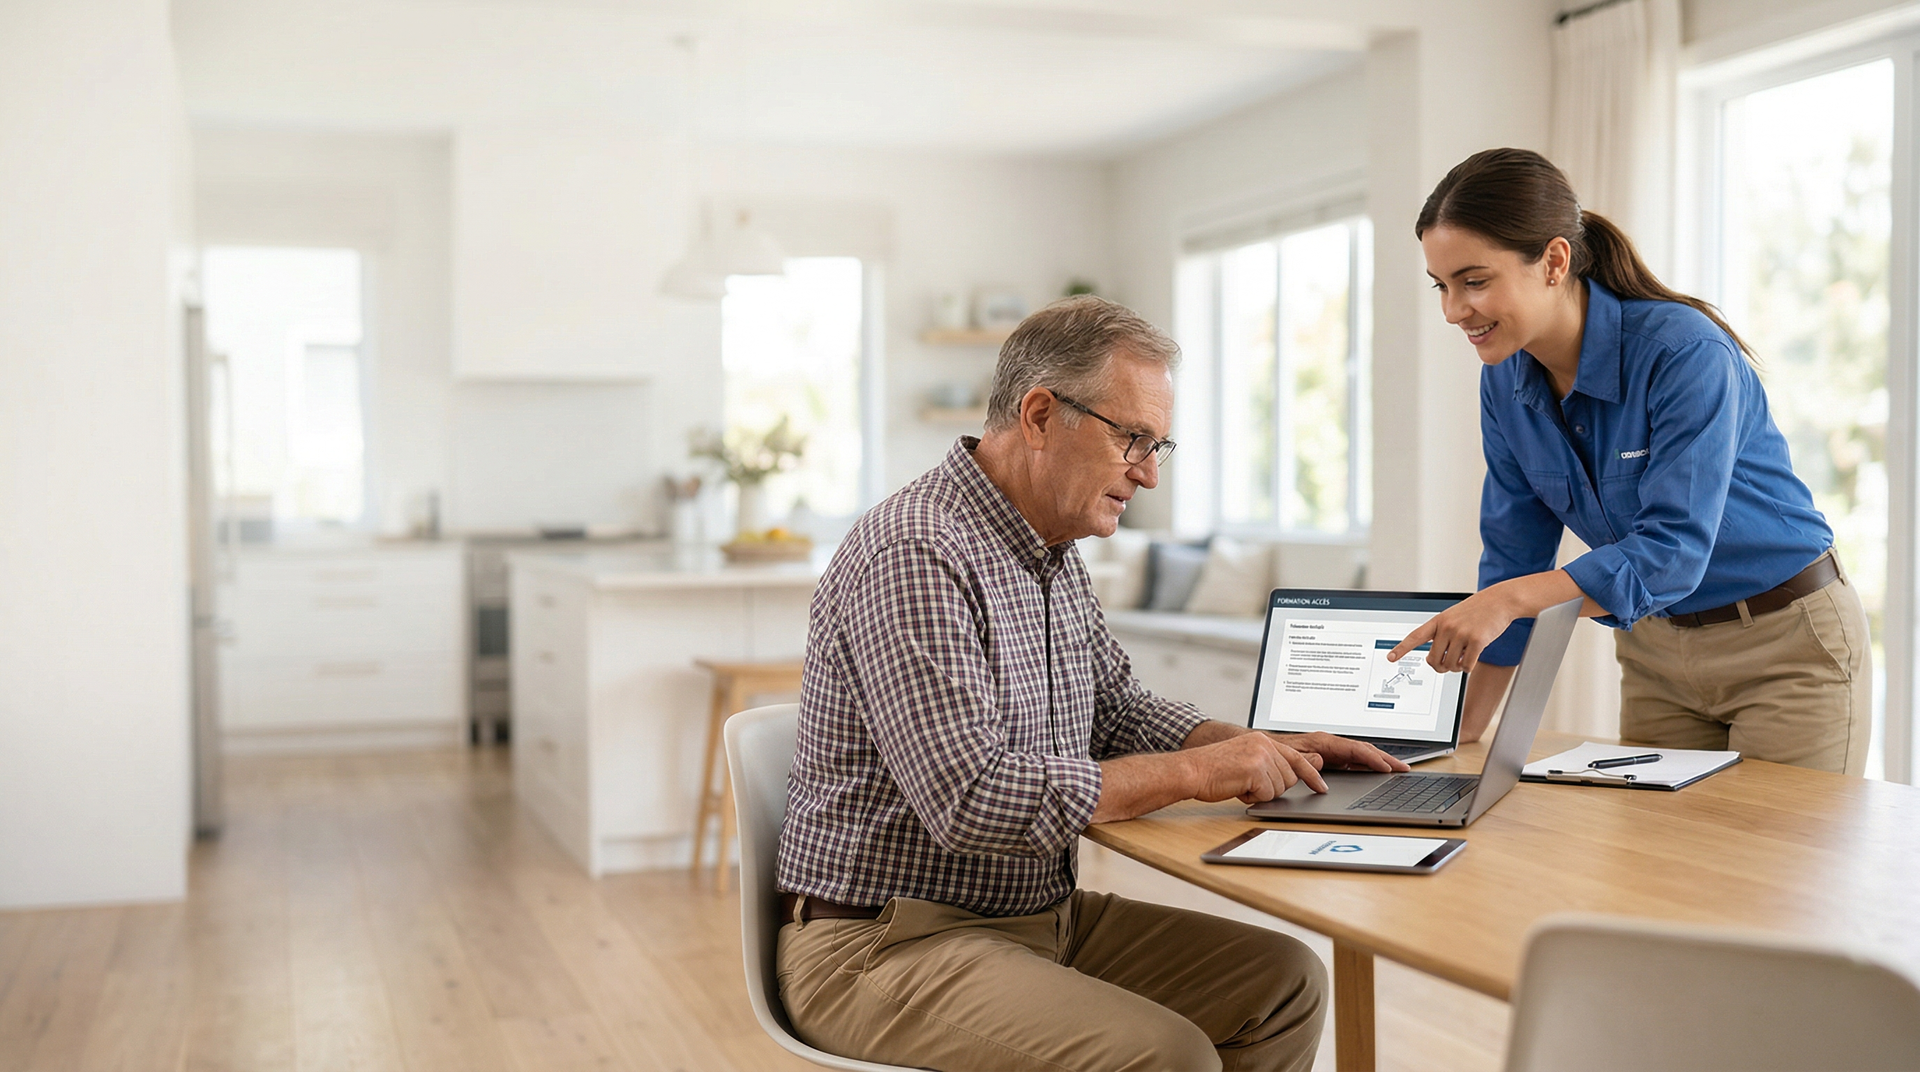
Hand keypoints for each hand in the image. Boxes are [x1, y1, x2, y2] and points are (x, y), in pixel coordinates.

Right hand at [1185, 732, 1327, 802]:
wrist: (1192, 770)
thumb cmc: (1213, 769)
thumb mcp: (1246, 760)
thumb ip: (1270, 763)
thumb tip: (1295, 773)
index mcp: (1262, 739)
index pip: (1296, 758)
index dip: (1311, 775)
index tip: (1321, 786)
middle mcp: (1264, 744)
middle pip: (1290, 777)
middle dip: (1272, 787)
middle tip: (1248, 783)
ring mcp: (1261, 756)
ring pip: (1280, 788)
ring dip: (1261, 793)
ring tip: (1240, 783)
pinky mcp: (1256, 770)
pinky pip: (1267, 794)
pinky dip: (1252, 797)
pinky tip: (1237, 788)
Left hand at [1275, 732, 1411, 773]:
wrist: (1265, 748)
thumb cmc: (1277, 751)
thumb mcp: (1291, 756)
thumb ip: (1307, 759)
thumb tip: (1322, 761)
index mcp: (1324, 742)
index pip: (1354, 749)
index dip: (1372, 758)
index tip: (1387, 768)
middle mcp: (1331, 744)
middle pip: (1363, 750)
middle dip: (1385, 759)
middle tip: (1403, 769)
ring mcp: (1332, 750)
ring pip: (1361, 754)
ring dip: (1380, 761)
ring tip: (1398, 769)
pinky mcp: (1331, 757)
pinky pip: (1354, 759)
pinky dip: (1369, 764)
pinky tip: (1378, 771)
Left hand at [1388, 585, 1521, 672]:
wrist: (1499, 601)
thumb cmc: (1476, 610)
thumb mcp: (1453, 617)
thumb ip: (1442, 634)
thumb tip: (1437, 660)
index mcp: (1438, 621)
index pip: (1415, 637)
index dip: (1402, 649)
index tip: (1390, 658)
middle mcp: (1447, 627)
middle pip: (1434, 660)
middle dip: (1440, 666)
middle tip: (1447, 664)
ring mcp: (1461, 634)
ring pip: (1450, 665)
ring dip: (1456, 667)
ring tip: (1463, 658)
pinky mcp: (1477, 641)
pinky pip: (1467, 666)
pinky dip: (1468, 667)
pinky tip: (1472, 659)